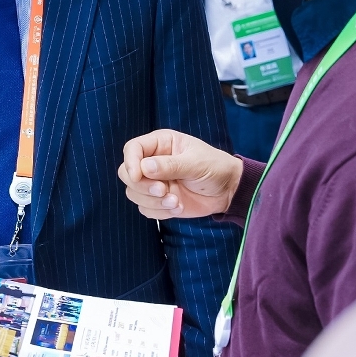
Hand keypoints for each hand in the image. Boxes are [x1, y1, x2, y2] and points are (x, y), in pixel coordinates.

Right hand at [118, 129, 241, 219]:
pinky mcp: (158, 201)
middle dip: (142, 186)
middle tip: (163, 191)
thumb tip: (144, 168)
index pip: (132, 149)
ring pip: (134, 193)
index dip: (131, 162)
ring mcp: (154, 183)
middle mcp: (152, 162)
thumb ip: (170, 165)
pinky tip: (178, 207)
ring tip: (176, 201)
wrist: (229, 191)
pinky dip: (160, 212)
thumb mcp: (196, 163)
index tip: (138, 176)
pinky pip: (146, 209)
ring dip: (153, 201)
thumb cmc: (215, 167)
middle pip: (126, 173)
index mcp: (160, 144)